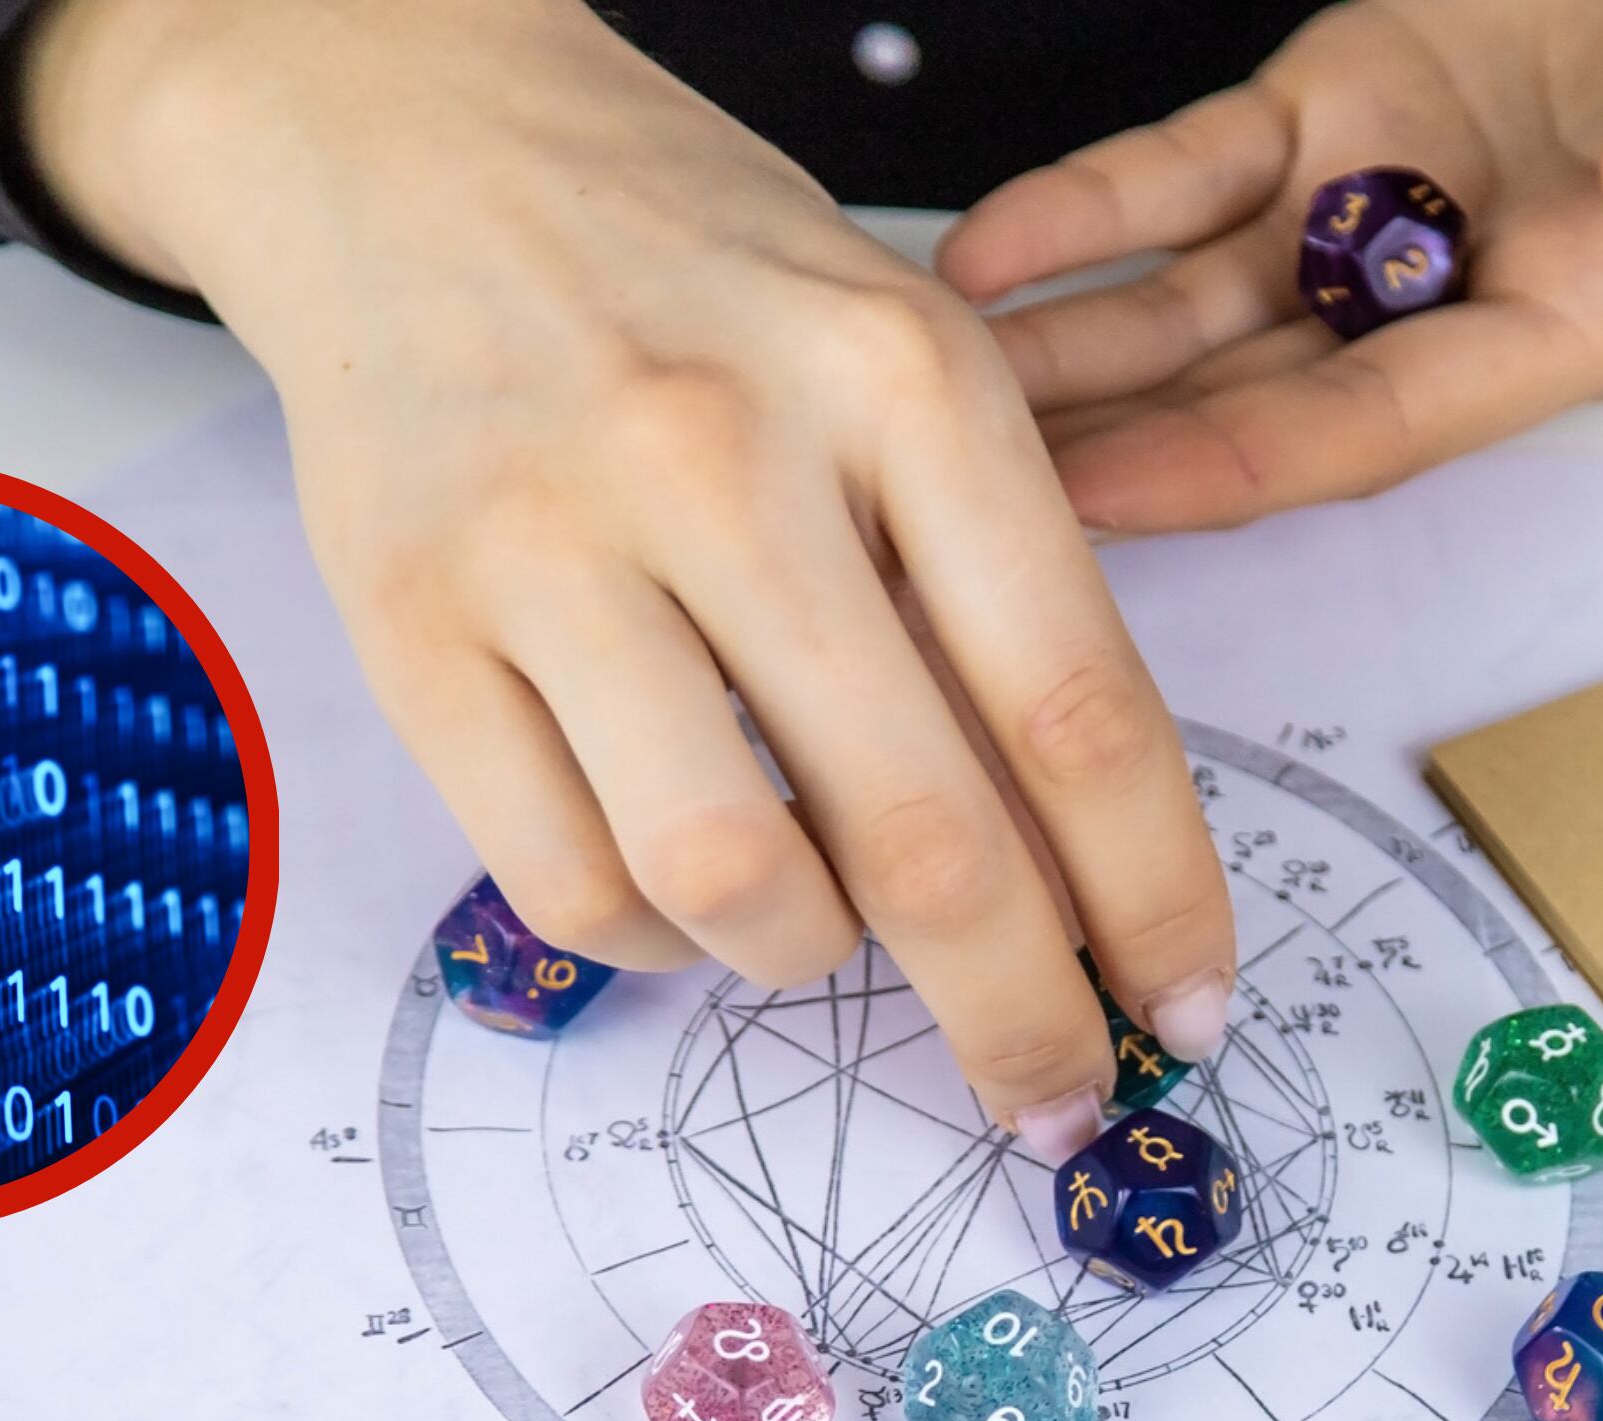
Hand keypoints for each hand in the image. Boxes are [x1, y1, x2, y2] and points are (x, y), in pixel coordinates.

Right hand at [16, 0, 1235, 1156]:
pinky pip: (569, 886)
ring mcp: (552, 544)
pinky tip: (679, 886)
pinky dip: (654, 940)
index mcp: (902, 379)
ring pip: (731, 881)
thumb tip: (1078, 878)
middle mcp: (727, 457)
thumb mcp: (893, 362)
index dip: (1155, 898)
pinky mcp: (413, 627)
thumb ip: (987, 590)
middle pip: (924, 834)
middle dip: (1016, 1011)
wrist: (414, 148)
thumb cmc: (697, 282)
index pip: (1077, 704)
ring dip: (805, 959)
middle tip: (1051, 1091)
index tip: (1188, 1016)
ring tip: (815, 918)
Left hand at [937, 0, 1602, 530]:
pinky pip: (1192, 172)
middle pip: (1242, 398)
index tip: (1103, 505)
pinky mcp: (1336, 110)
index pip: (1370, 426)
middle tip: (945, 496)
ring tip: (919, 395)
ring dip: (1062, 352)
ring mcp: (1376, 206)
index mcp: (1565, 333)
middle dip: (1098, 446)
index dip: (1234, 467)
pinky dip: (1096, 205)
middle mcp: (1443, 296)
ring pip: (1188, 304)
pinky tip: (991, 247)